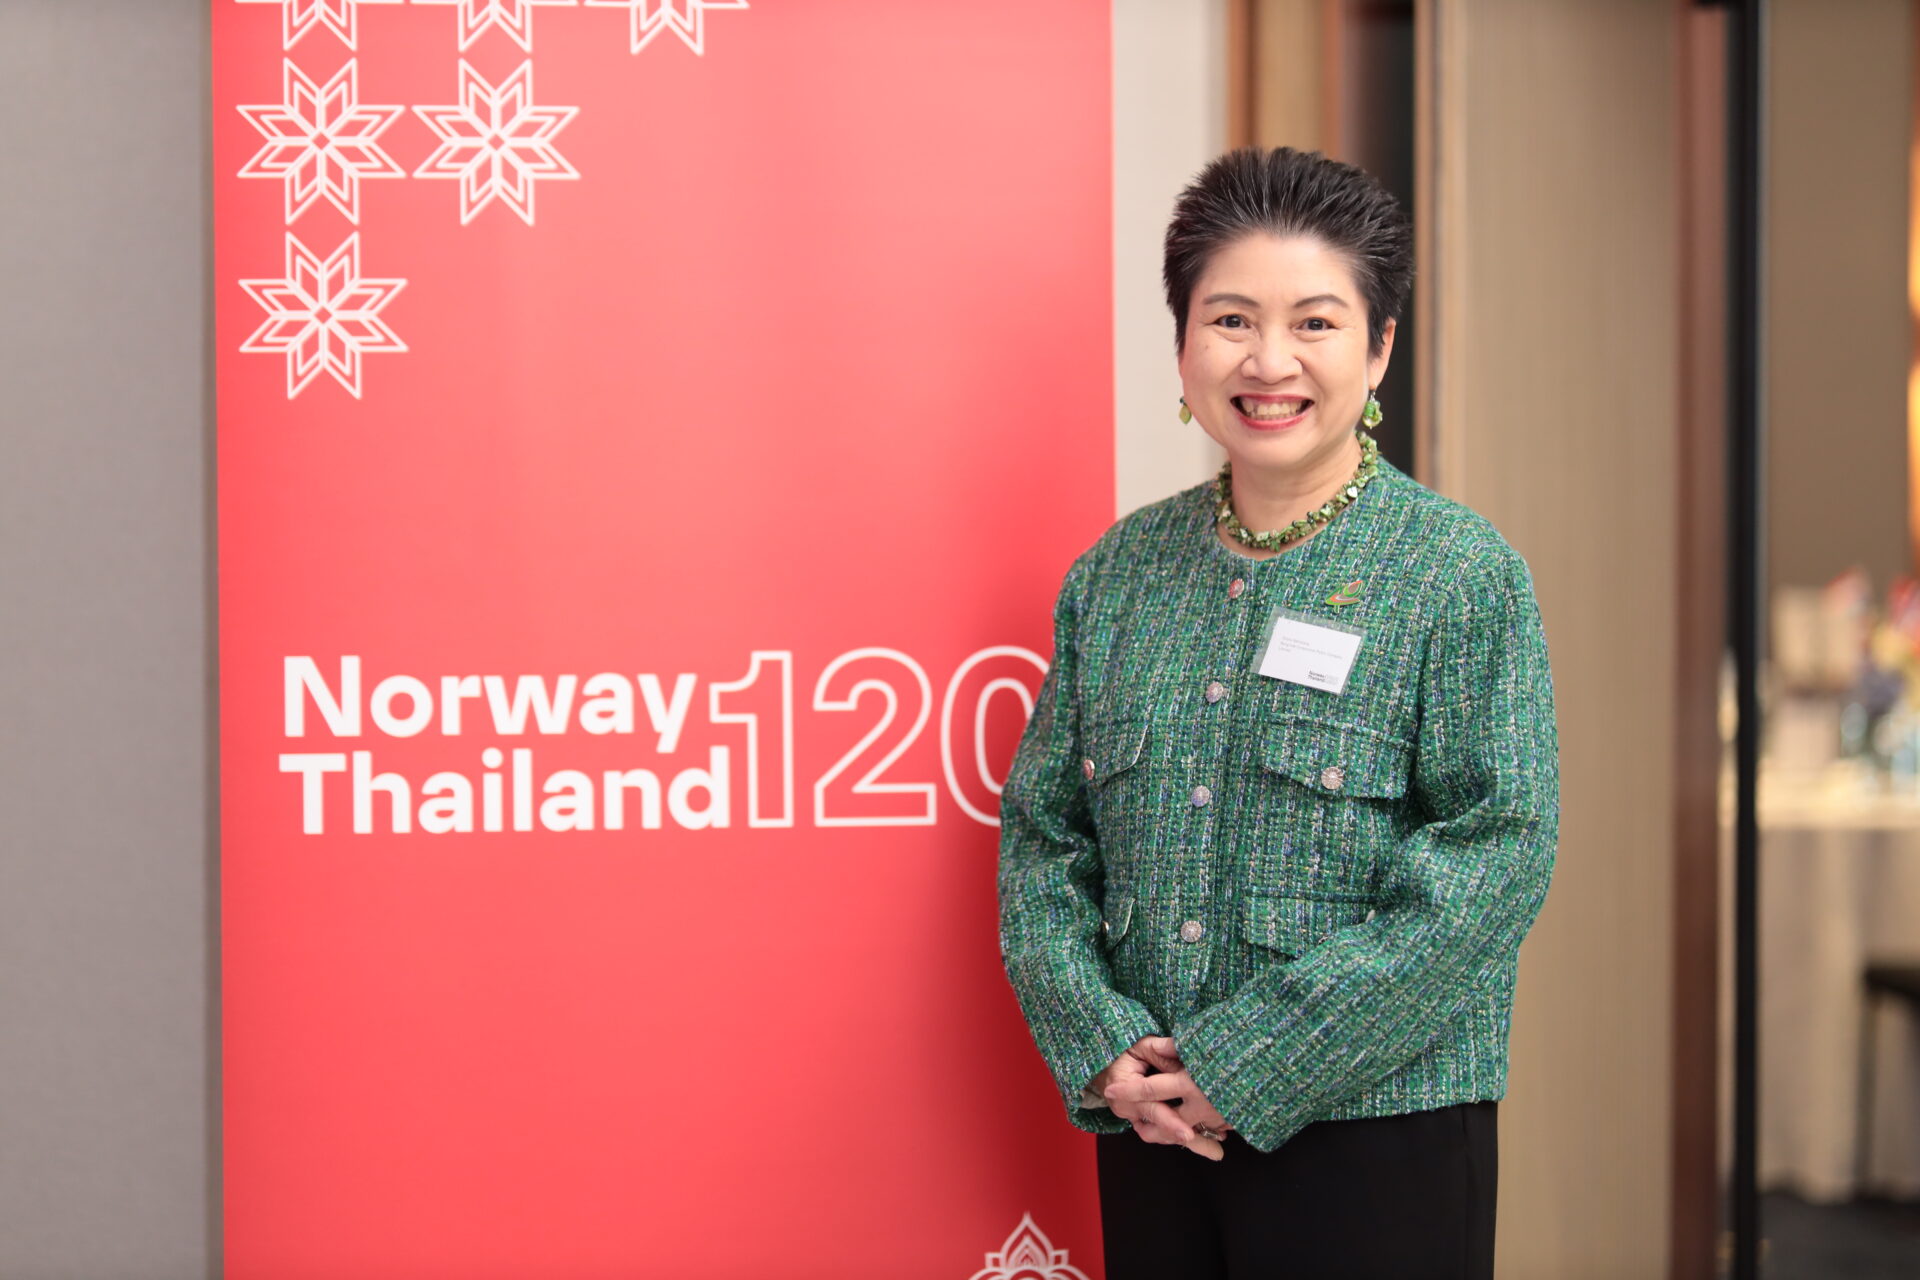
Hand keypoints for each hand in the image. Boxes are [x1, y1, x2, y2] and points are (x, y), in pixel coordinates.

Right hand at [1088, 1036, 1230, 1160]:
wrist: (1105, 1065)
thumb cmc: (1124, 1052)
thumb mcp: (1141, 1044)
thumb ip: (1162, 1048)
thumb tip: (1183, 1048)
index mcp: (1123, 1089)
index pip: (1151, 1107)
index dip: (1170, 1122)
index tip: (1188, 1133)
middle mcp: (1128, 1109)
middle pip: (1161, 1130)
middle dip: (1188, 1140)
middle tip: (1214, 1149)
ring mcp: (1137, 1118)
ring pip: (1165, 1136)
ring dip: (1192, 1143)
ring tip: (1217, 1150)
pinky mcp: (1146, 1122)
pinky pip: (1166, 1134)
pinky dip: (1187, 1138)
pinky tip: (1211, 1144)